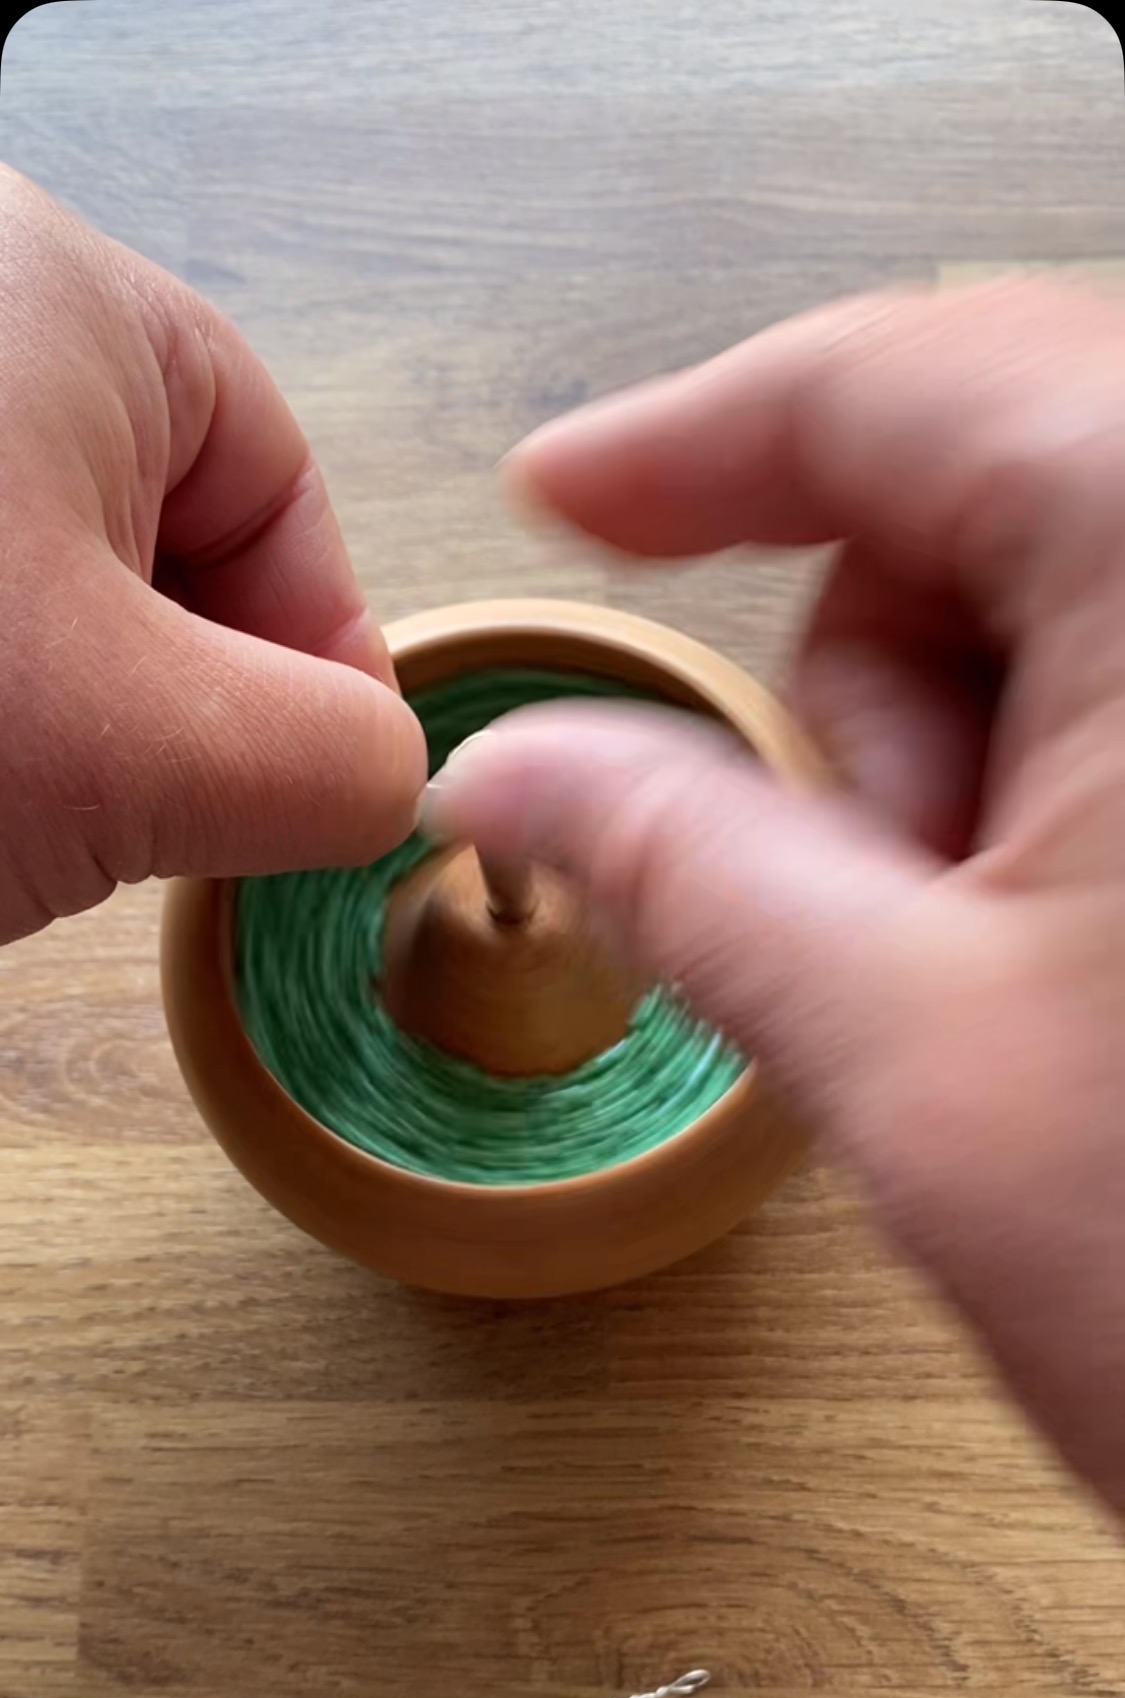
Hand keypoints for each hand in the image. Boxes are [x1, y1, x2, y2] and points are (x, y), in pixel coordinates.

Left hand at [0, 167, 424, 943]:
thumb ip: (327, 760)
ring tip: (24, 796)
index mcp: (59, 293)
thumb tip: (392, 781)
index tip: (316, 780)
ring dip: (76, 715)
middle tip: (150, 806)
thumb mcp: (134, 743)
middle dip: (182, 695)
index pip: (276, 475)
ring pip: (53, 588)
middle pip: (164, 532)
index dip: (321, 648)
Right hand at [430, 281, 1124, 1512]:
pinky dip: (1067, 779)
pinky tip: (1082, 947)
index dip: (695, 437)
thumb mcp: (913, 1058)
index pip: (901, 384)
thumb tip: (506, 770)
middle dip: (877, 680)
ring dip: (981, 753)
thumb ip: (681, 871)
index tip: (574, 491)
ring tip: (1015, 962)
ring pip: (1076, 587)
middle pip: (988, 485)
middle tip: (871, 885)